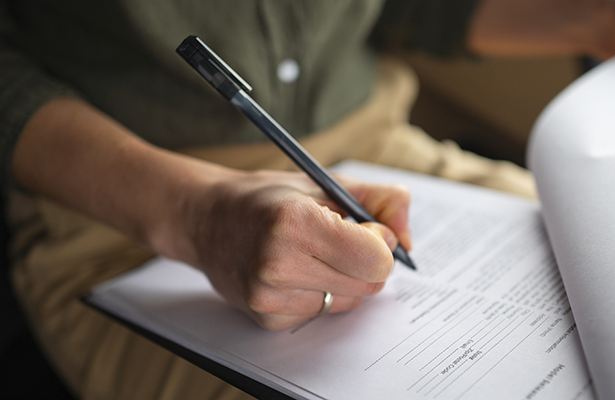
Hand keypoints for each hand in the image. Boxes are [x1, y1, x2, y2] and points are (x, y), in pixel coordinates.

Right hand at [178, 171, 411, 329]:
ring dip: (345, 279)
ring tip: (312, 253)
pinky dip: (321, 293)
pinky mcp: (267, 319)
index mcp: (296, 222)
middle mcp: (279, 264)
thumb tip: (405, 240)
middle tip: (339, 239)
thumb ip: (380, 199)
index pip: (376, 259)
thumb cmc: (271, 198)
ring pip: (350, 301)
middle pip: (369, 284)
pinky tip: (296, 271)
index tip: (365, 228)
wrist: (207, 220)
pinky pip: (324, 312)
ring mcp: (270, 297)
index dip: (381, 243)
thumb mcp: (326, 182)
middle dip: (366, 262)